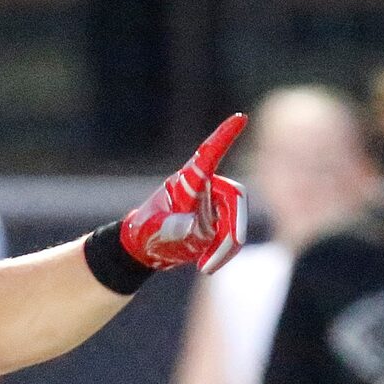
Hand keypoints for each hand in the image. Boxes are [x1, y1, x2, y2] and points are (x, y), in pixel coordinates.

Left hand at [120, 113, 247, 274]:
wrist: (144, 249)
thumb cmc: (144, 232)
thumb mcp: (154, 230)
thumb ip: (171, 227)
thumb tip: (192, 226)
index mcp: (188, 181)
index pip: (209, 156)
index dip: (224, 137)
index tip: (239, 117)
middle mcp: (206, 187)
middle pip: (235, 199)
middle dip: (231, 230)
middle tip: (212, 261)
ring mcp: (215, 204)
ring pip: (237, 222)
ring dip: (225, 247)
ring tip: (204, 266)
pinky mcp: (219, 221)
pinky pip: (233, 237)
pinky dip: (223, 253)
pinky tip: (205, 265)